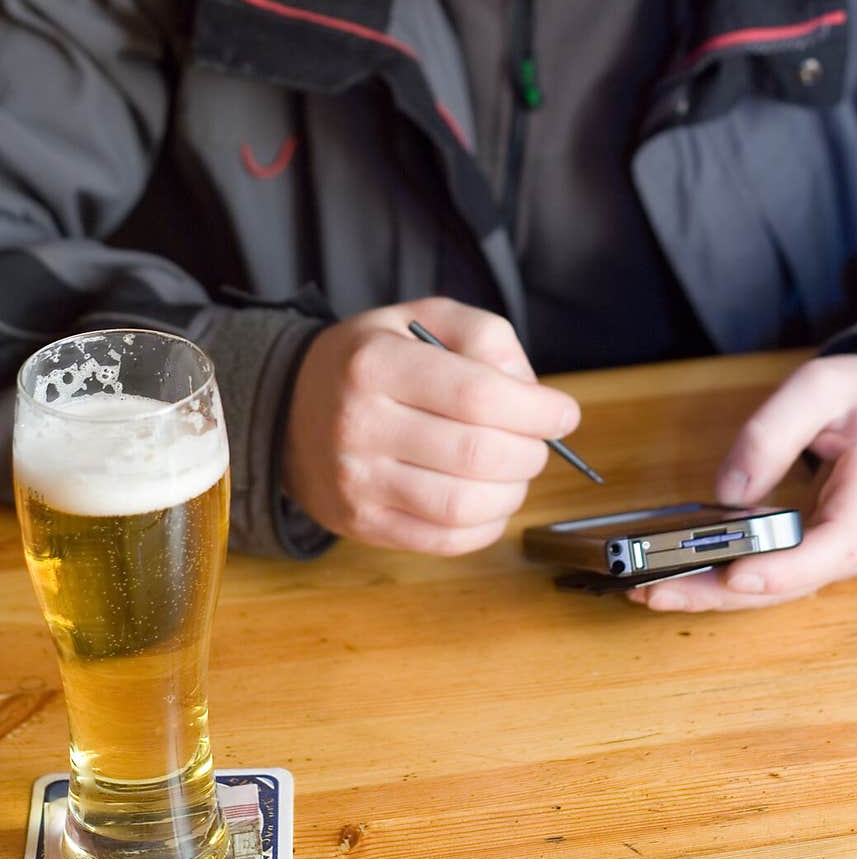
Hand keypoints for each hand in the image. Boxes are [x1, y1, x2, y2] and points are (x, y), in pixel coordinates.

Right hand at [283, 297, 580, 554]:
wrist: (290, 408)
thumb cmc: (372, 360)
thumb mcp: (420, 318)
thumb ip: (485, 337)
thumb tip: (532, 393)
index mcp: (375, 363)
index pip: (476, 395)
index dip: (536, 410)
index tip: (564, 413)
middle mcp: (359, 424)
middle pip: (476, 453)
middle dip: (531, 451)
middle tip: (539, 441)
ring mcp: (356, 482)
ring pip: (464, 504)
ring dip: (514, 491)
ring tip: (516, 470)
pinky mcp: (361, 524)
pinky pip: (444, 540)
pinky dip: (486, 525)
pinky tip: (491, 499)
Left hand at [628, 354, 856, 612]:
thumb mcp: (823, 389)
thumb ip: (773, 433)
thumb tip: (727, 492)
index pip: (836, 544)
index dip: (785, 567)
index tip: (736, 575)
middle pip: (795, 580)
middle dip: (722, 591)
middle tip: (657, 589)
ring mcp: (846, 549)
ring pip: (783, 586)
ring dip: (717, 592)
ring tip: (652, 588)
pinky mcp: (825, 551)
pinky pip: (780, 574)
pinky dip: (731, 579)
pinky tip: (684, 576)